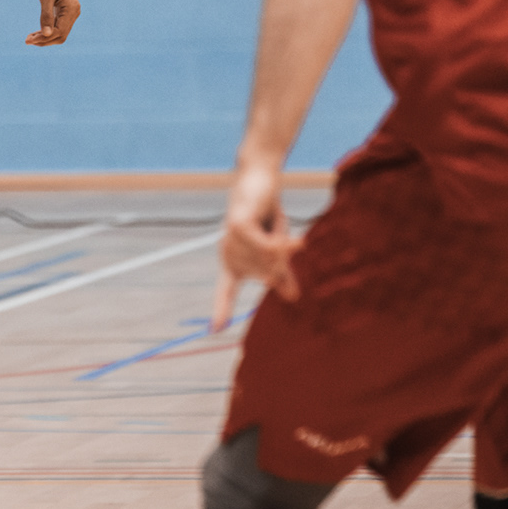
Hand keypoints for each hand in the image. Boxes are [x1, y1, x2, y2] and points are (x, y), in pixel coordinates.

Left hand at [25, 0, 79, 44]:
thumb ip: (46, 15)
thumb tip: (45, 34)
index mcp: (71, 9)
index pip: (59, 32)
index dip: (44, 38)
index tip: (28, 40)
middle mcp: (74, 12)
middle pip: (60, 35)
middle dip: (44, 40)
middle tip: (27, 40)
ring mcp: (71, 12)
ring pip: (59, 32)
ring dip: (45, 37)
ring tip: (29, 38)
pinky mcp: (66, 10)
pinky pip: (58, 25)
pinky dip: (48, 30)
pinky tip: (36, 32)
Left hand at [211, 160, 302, 330]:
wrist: (261, 178)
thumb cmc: (266, 211)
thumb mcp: (276, 245)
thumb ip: (281, 270)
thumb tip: (292, 297)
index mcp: (234, 261)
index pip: (226, 291)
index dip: (221, 310)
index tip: (214, 330)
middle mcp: (228, 253)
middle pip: (266, 275)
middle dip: (282, 260)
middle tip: (281, 237)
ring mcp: (230, 240)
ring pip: (269, 261)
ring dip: (282, 245)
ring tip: (276, 224)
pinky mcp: (238, 226)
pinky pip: (265, 247)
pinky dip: (280, 245)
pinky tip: (293, 241)